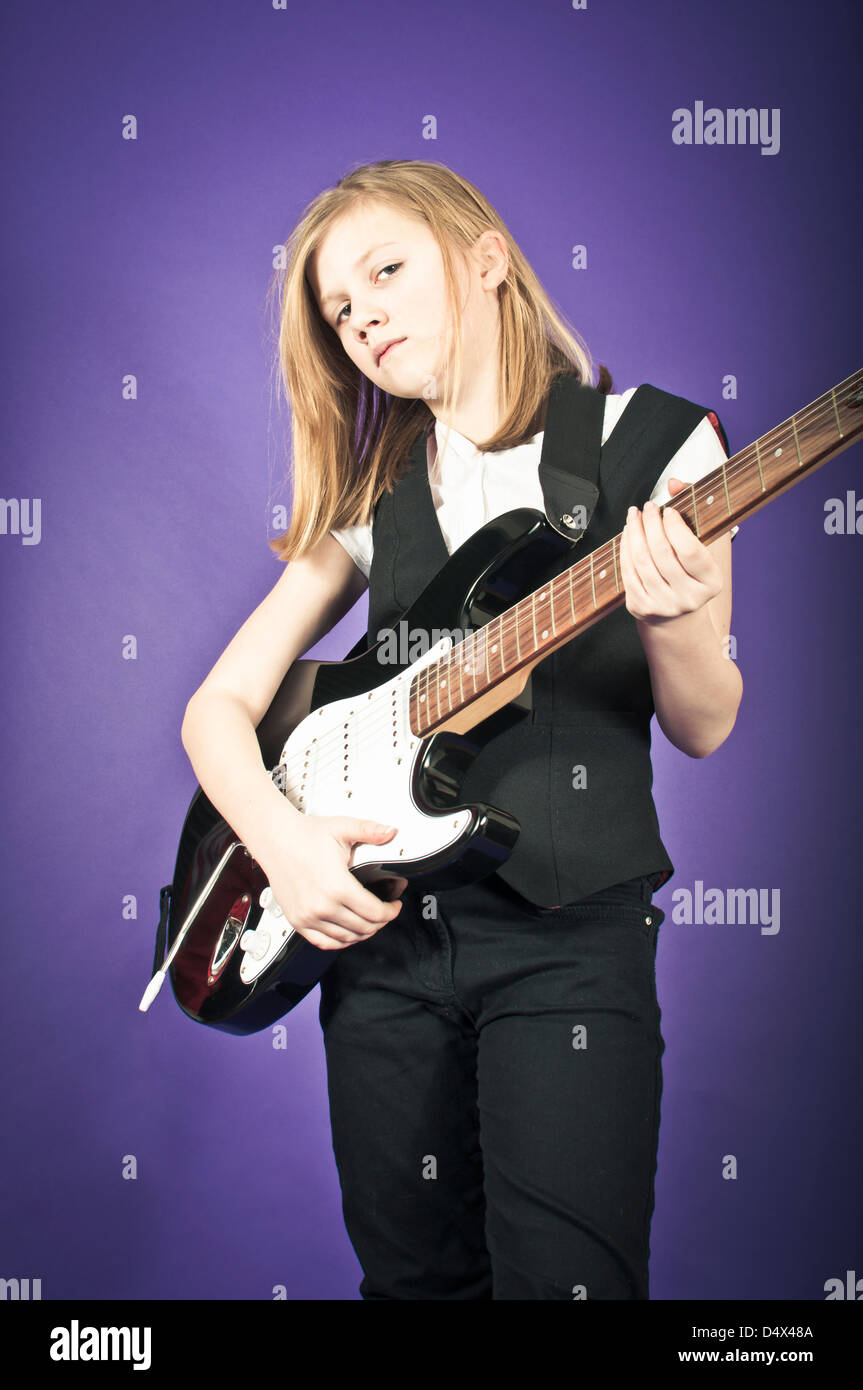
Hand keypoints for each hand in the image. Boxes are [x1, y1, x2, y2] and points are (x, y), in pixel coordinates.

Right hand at [258, 808, 408, 951]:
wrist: (275, 839)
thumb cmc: (305, 835)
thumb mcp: (342, 828)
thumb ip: (370, 830)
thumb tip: (391, 831)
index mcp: (337, 886)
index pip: (375, 912)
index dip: (391, 911)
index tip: (394, 906)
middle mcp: (322, 906)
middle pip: (363, 928)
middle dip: (380, 922)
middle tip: (385, 912)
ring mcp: (308, 916)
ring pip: (346, 939)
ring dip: (362, 933)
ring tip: (370, 922)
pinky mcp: (297, 921)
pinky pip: (323, 943)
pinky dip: (340, 942)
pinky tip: (348, 932)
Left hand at [619, 478, 722, 623]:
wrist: (677, 616)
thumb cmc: (691, 573)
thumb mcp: (704, 546)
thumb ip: (693, 509)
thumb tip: (673, 483)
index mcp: (710, 582)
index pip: (689, 550)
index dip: (675, 526)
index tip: (669, 509)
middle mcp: (688, 598)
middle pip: (661, 553)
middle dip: (651, 523)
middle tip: (648, 507)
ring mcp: (663, 606)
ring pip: (641, 560)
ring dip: (634, 531)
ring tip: (634, 515)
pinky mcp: (640, 608)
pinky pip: (627, 571)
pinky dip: (625, 548)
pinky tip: (628, 533)